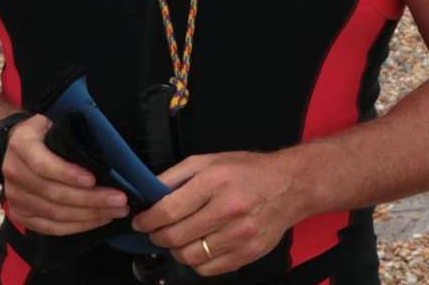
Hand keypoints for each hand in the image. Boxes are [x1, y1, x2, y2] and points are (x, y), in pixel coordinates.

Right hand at [1, 114, 130, 235]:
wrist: (13, 146)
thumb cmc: (42, 133)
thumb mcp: (52, 122)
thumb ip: (69, 135)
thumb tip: (104, 153)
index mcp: (21, 144)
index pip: (43, 164)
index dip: (68, 174)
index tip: (94, 179)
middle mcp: (14, 172)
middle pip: (53, 194)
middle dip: (90, 199)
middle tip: (119, 200)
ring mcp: (15, 197)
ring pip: (55, 214)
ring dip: (89, 215)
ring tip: (115, 212)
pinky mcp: (20, 215)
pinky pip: (51, 227)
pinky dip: (77, 226)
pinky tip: (97, 220)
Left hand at [131, 151, 297, 275]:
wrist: (288, 187)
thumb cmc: (245, 170)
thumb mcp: (208, 160)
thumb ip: (176, 175)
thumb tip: (150, 190)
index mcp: (214, 182)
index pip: (170, 208)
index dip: (149, 219)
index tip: (140, 222)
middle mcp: (227, 210)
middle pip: (178, 235)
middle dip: (157, 236)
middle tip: (152, 232)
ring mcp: (240, 235)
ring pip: (191, 256)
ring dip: (174, 251)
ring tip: (172, 240)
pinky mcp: (249, 254)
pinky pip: (210, 269)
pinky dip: (195, 262)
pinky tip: (193, 249)